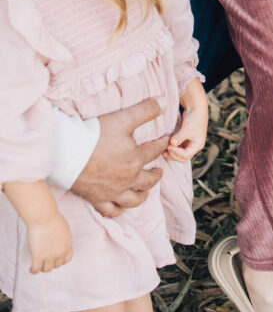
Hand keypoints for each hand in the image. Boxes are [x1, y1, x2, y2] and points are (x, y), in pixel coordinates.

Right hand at [27, 210, 72, 273]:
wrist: (43, 216)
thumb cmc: (52, 218)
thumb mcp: (63, 228)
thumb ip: (63, 237)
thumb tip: (59, 240)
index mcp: (67, 245)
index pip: (66, 259)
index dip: (60, 260)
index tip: (55, 258)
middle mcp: (60, 252)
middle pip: (56, 265)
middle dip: (51, 263)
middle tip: (44, 260)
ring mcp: (49, 256)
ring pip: (46, 269)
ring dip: (42, 268)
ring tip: (38, 265)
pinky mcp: (38, 257)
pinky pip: (36, 270)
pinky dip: (33, 270)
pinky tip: (31, 268)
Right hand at [70, 98, 169, 216]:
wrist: (67, 154)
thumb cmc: (95, 135)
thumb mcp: (123, 118)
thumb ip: (145, 110)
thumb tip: (165, 101)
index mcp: (135, 159)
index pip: (155, 151)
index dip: (162, 144)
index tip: (166, 141)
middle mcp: (127, 179)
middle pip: (148, 180)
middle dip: (156, 175)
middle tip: (159, 171)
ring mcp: (112, 192)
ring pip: (133, 199)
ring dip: (142, 195)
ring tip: (145, 191)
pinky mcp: (97, 199)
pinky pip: (112, 210)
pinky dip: (119, 210)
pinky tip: (121, 208)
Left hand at [165, 80, 208, 162]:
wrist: (196, 107)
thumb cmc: (194, 117)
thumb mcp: (187, 128)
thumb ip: (179, 137)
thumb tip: (171, 144)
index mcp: (198, 145)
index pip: (186, 155)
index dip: (177, 153)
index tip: (169, 146)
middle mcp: (193, 146)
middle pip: (182, 158)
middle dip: (173, 155)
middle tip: (164, 151)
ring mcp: (188, 143)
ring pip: (179, 154)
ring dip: (171, 154)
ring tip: (163, 151)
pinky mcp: (183, 140)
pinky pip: (177, 148)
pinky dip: (171, 149)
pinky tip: (164, 147)